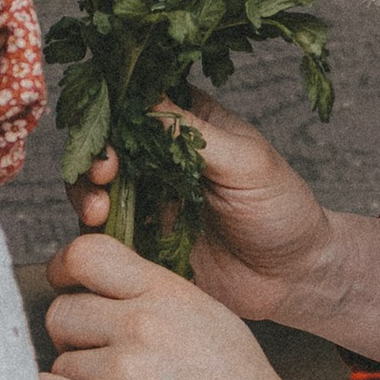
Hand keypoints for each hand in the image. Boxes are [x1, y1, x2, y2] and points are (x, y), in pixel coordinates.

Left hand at [40, 234, 343, 379]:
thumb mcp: (209, 319)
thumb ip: (156, 300)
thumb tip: (98, 296)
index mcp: (169, 293)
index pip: (86, 254)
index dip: (67, 273)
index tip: (72, 293)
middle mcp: (142, 324)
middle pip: (61, 312)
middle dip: (75, 339)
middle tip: (103, 363)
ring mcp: (124, 371)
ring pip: (60, 362)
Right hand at [68, 104, 379, 362]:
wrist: (294, 278)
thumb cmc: (282, 209)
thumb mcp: (245, 162)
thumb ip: (194, 134)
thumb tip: (144, 102)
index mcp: (188, 123)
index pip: (135, 101)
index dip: (113, 111)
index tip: (112, 130)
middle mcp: (160, 157)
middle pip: (105, 143)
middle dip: (93, 156)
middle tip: (105, 173)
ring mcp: (148, 199)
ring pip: (94, 186)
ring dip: (86, 194)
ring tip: (99, 211)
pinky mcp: (141, 242)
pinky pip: (102, 234)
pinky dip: (93, 233)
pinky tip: (103, 236)